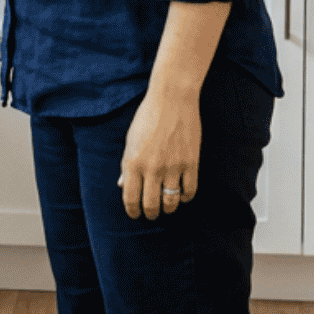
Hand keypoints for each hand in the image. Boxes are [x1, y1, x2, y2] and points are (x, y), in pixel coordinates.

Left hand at [119, 88, 199, 218]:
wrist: (172, 99)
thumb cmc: (148, 117)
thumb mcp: (130, 140)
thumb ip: (126, 165)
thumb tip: (122, 186)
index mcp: (132, 162)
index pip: (130, 199)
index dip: (132, 211)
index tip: (134, 214)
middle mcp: (151, 168)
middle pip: (151, 205)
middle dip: (150, 213)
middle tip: (151, 214)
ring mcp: (172, 167)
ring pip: (171, 202)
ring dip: (168, 208)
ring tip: (167, 207)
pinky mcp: (190, 163)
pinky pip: (189, 191)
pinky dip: (185, 197)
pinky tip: (182, 194)